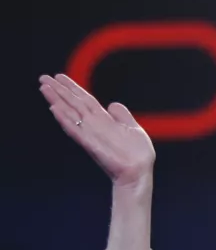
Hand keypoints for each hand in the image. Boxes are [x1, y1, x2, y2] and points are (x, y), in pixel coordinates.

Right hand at [39, 74, 154, 187]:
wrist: (139, 172)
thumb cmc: (137, 154)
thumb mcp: (132, 129)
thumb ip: (122, 116)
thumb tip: (113, 104)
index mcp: (104, 121)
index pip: (85, 100)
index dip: (72, 88)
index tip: (59, 77)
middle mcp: (94, 125)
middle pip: (74, 104)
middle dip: (59, 91)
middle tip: (43, 78)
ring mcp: (91, 134)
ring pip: (71, 114)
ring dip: (57, 101)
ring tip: (44, 88)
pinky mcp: (91, 145)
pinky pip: (76, 130)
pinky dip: (65, 120)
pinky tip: (54, 109)